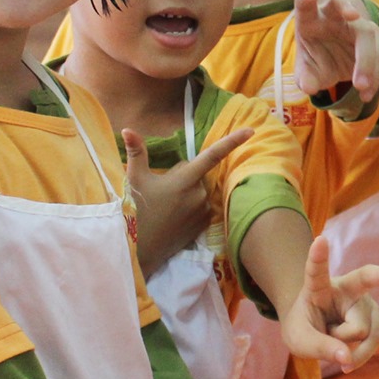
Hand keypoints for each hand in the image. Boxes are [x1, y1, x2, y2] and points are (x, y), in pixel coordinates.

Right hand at [122, 125, 251, 276]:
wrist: (141, 248)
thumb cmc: (136, 210)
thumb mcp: (134, 179)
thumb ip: (137, 152)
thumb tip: (128, 129)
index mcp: (186, 179)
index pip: (213, 155)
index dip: (232, 141)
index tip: (250, 131)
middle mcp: (200, 193)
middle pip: (197, 172)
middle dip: (183, 174)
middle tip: (162, 188)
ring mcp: (204, 210)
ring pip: (199, 189)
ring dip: (188, 190)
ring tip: (167, 204)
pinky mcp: (204, 224)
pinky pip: (202, 205)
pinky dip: (192, 205)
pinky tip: (176, 214)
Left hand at [278, 234, 378, 370]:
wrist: (315, 331)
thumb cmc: (304, 329)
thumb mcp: (300, 341)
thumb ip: (320, 349)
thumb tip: (347, 359)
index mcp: (318, 287)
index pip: (316, 270)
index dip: (318, 256)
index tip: (320, 240)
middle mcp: (346, 288)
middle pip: (366, 280)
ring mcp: (364, 303)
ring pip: (363, 330)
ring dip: (348, 347)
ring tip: (334, 342)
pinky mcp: (375, 319)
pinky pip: (372, 341)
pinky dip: (359, 355)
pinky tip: (348, 357)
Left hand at [293, 0, 378, 101]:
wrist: (338, 51)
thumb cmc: (316, 54)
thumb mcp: (307, 68)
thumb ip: (305, 77)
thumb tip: (310, 87)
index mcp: (310, 18)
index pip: (304, 4)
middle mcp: (333, 16)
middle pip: (340, 4)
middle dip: (347, 7)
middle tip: (354, 15)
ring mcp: (355, 24)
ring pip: (366, 31)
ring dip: (366, 59)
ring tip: (361, 87)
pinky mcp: (373, 38)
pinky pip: (378, 53)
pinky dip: (374, 76)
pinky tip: (366, 95)